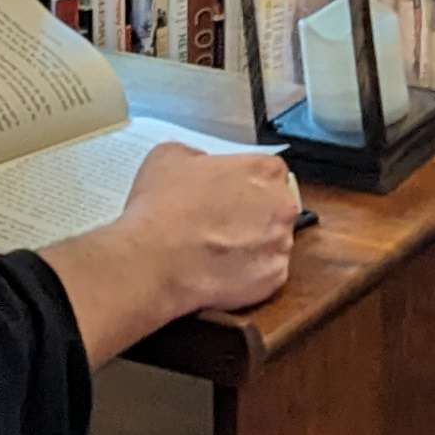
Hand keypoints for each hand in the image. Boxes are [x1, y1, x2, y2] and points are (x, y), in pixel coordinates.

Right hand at [115, 142, 299, 322]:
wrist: (153, 261)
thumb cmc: (161, 209)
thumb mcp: (170, 156)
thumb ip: (199, 156)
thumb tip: (201, 165)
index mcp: (264, 170)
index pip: (269, 172)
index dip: (246, 183)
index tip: (229, 193)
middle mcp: (282, 206)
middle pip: (276, 207)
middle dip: (254, 214)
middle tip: (221, 222)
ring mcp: (281, 244)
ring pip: (272, 242)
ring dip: (252, 244)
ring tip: (217, 249)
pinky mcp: (273, 279)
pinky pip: (266, 272)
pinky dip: (248, 273)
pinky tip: (220, 270)